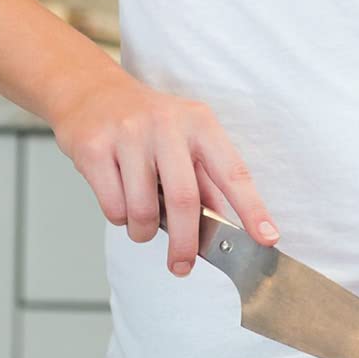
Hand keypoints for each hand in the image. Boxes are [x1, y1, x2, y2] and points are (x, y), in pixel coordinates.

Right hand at [51, 71, 278, 278]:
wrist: (91, 91)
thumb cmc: (148, 121)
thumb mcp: (186, 137)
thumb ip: (204, 177)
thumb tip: (222, 222)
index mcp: (200, 124)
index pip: (233, 173)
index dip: (252, 209)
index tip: (267, 238)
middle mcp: (168, 126)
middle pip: (184, 200)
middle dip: (186, 243)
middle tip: (183, 265)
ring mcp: (129, 136)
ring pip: (142, 210)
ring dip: (143, 231)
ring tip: (142, 224)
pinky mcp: (95, 149)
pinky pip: (112, 206)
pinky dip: (119, 218)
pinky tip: (121, 201)